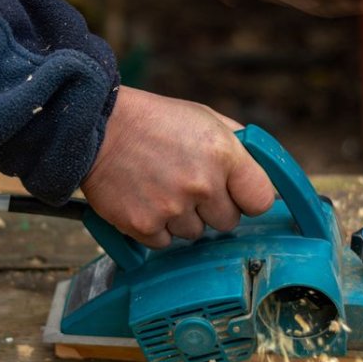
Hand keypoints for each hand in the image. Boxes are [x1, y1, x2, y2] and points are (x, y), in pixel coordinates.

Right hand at [81, 86, 274, 247]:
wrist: (96, 128)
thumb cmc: (153, 122)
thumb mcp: (204, 118)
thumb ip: (239, 146)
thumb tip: (265, 178)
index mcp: (223, 154)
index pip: (261, 200)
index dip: (248, 199)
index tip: (237, 196)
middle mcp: (201, 184)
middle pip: (228, 222)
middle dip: (212, 208)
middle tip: (188, 186)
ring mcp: (171, 208)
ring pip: (195, 234)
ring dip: (182, 218)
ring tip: (161, 189)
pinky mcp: (144, 226)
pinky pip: (165, 242)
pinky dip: (156, 227)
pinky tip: (145, 200)